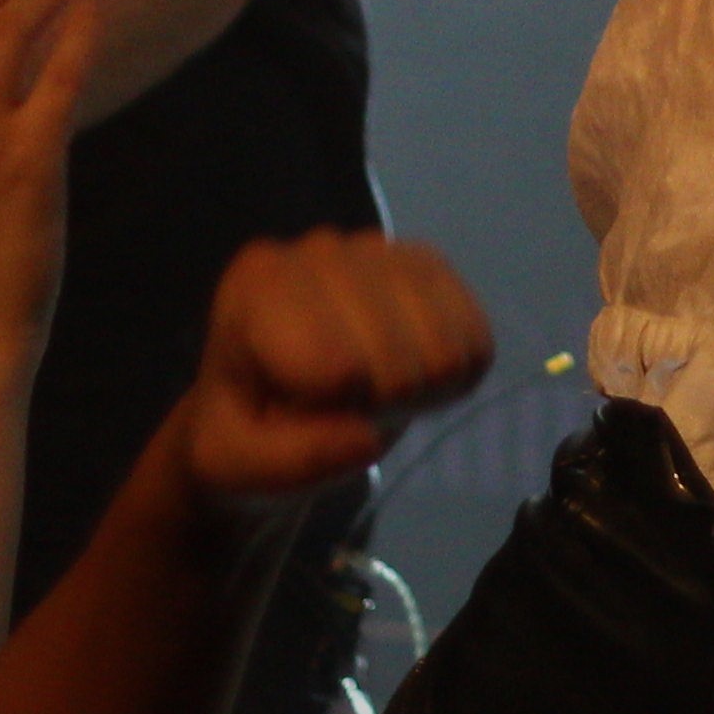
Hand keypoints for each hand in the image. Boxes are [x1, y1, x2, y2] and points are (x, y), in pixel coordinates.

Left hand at [175, 233, 491, 511]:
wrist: (269, 405)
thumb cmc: (244, 431)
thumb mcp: (240, 465)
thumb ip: (293, 460)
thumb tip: (365, 438)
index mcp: (257, 288)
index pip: (334, 361)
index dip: (336, 409)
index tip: (307, 413)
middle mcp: (317, 251)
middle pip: (394, 354)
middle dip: (379, 401)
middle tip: (344, 405)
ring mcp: (376, 248)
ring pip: (442, 342)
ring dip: (421, 388)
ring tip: (376, 389)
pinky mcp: (423, 263)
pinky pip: (474, 330)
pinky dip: (457, 371)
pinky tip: (414, 372)